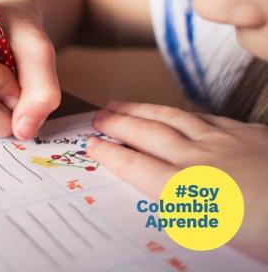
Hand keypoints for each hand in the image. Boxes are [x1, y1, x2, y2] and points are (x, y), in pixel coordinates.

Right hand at [87, 101, 267, 261]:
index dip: (111, 154)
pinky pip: (207, 118)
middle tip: (98, 116)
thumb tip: (166, 204)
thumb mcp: (221, 238)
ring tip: (123, 104)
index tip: (91, 144)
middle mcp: (200, 161)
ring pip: (173, 119)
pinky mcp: (250, 134)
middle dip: (119, 124)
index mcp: (188, 192)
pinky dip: (185, 114)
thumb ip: (187, 214)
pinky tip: (179, 112)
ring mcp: (225, 142)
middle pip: (149, 135)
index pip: (137, 167)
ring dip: (143, 111)